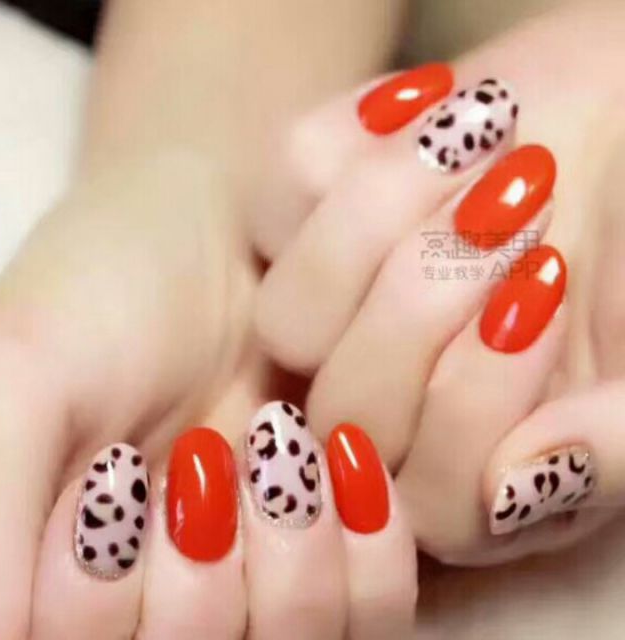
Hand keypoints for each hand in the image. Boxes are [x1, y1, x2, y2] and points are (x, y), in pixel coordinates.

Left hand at [250, 0, 624, 564]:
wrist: (614, 122)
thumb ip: (615, 448)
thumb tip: (512, 485)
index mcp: (469, 462)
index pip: (435, 498)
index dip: (480, 397)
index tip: (551, 281)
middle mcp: (383, 404)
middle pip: (345, 411)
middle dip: (430, 303)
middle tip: (527, 201)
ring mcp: (324, 316)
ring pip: (288, 321)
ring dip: (386, 223)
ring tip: (490, 146)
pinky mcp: (295, 216)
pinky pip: (289, 188)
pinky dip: (362, 136)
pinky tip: (440, 110)